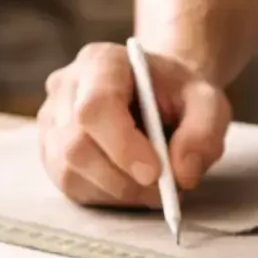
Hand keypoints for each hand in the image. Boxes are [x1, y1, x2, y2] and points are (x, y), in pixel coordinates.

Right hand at [39, 42, 231, 205]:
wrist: (158, 96)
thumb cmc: (179, 95)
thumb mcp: (208, 102)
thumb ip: (203, 132)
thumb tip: (181, 174)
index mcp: (101, 62)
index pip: (96, 107)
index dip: (122, 146)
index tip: (156, 173)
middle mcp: (65, 87)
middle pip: (77, 145)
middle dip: (124, 179)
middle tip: (163, 189)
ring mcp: (51, 120)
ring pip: (70, 171)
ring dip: (117, 191)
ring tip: (152, 186)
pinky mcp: (50, 152)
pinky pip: (70, 185)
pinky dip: (106, 195)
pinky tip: (130, 183)